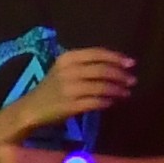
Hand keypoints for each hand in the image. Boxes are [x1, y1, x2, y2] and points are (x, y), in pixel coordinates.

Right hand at [10, 48, 136, 134]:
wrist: (31, 108)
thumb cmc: (51, 88)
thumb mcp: (63, 69)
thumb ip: (85, 65)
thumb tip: (116, 66)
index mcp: (67, 58)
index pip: (97, 53)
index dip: (116, 57)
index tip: (131, 63)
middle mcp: (68, 71)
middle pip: (102, 70)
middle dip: (120, 75)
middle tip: (132, 80)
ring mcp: (69, 89)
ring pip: (102, 87)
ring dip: (117, 90)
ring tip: (126, 92)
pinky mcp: (71, 105)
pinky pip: (96, 102)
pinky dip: (107, 102)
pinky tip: (113, 102)